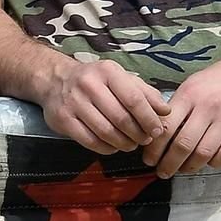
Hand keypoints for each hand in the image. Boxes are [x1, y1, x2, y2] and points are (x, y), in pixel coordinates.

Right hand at [37, 57, 171, 154]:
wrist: (55, 80)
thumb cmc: (96, 81)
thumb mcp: (121, 78)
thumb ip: (146, 93)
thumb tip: (166, 112)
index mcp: (107, 71)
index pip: (134, 99)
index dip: (149, 119)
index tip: (157, 131)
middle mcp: (88, 84)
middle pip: (121, 119)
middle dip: (138, 134)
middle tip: (144, 140)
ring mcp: (73, 102)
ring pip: (107, 132)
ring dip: (124, 143)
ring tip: (130, 144)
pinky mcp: (63, 119)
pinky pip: (91, 142)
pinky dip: (107, 148)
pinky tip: (113, 145)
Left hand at [141, 41, 220, 175]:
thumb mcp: (195, 83)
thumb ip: (179, 104)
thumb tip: (159, 129)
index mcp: (189, 94)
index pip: (166, 125)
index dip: (155, 146)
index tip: (148, 158)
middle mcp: (207, 106)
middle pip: (183, 143)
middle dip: (168, 162)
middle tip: (162, 172)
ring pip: (203, 152)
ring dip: (190, 166)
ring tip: (182, 170)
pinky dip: (215, 163)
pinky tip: (208, 163)